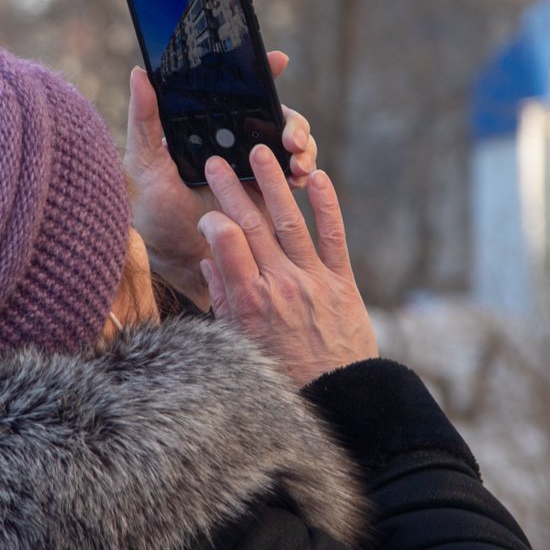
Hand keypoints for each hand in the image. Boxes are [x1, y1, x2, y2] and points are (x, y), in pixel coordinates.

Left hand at [125, 51, 318, 309]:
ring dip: (305, 146)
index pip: (241, 92)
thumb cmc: (152, 211)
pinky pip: (298, 176)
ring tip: (298, 162)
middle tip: (291, 138)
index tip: (277, 61)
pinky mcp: (272, 195)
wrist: (176, 260)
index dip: (262, 72)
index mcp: (211, 128)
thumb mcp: (144, 163)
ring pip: (294, 144)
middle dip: (293, 121)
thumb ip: (145, 120)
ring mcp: (258, 169)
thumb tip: (140, 73)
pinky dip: (305, 172)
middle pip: (277, 117)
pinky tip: (300, 180)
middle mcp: (238, 143)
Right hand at [197, 144, 376, 386]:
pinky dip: (326, 206)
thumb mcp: (238, 341)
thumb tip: (209, 259)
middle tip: (216, 161)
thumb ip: (223, 297)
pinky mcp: (342, 282)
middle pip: (251, 226)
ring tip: (259, 153)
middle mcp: (280, 285)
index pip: (226, 244)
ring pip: (290, 222)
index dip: (213, 221)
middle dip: (231, 189)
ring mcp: (313, 281)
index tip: (207, 213)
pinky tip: (317, 180)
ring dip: (273, 184)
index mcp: (250, 302)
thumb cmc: (281, 372)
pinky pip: (333, 237)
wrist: (335, 395)